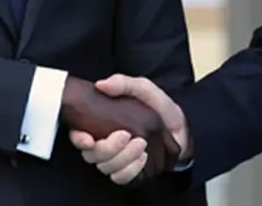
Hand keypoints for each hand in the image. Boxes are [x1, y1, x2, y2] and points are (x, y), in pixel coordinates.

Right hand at [69, 75, 189, 184]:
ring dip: (122, 158)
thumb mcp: (144, 89)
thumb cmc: (160, 107)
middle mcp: (106, 143)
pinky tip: (142, 158)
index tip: (88, 138)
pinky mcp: (130, 171)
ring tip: (141, 145)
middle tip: (126, 135)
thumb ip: (124, 84)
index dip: (78, 139)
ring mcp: (117, 159)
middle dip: (107, 148)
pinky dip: (130, 170)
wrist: (184, 127)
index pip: (79, 135)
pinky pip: (121, 178)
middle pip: (92, 155)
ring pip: (106, 167)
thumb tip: (100, 85)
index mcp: (103, 124)